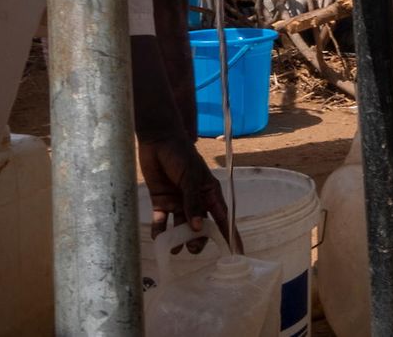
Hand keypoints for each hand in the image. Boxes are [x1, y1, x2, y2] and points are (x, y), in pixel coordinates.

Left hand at [138, 137, 235, 252]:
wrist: (157, 141)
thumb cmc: (180, 155)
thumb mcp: (190, 178)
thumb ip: (193, 203)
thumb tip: (196, 228)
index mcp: (209, 192)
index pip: (222, 216)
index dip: (229, 233)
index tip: (235, 251)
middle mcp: (195, 200)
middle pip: (201, 225)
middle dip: (199, 239)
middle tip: (193, 248)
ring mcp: (178, 201)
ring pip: (181, 226)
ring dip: (179, 238)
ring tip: (174, 250)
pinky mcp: (162, 201)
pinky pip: (162, 220)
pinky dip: (160, 230)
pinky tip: (158, 238)